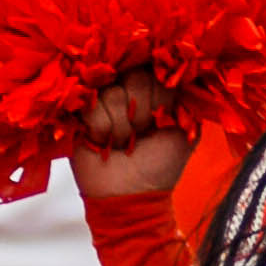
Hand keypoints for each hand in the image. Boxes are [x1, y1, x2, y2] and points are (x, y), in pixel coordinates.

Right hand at [70, 67, 190, 196]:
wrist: (131, 195)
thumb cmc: (160, 165)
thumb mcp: (186, 132)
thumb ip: (187, 102)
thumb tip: (183, 72)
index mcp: (155, 90)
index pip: (158, 70)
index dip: (160, 96)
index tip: (161, 119)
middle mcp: (128, 88)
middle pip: (135, 76)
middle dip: (142, 112)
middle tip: (141, 133)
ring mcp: (101, 98)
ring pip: (113, 93)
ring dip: (122, 126)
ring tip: (122, 143)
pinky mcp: (78, 111)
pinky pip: (91, 106)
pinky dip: (102, 129)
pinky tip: (103, 142)